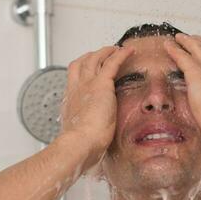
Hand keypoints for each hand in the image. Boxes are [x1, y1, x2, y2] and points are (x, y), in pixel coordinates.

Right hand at [59, 44, 133, 170]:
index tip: (89, 73)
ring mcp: (87, 85)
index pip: (74, 81)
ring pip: (94, 58)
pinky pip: (112, 62)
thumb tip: (91, 149)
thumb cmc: (80, 147)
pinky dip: (120, 54)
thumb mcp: (80, 139)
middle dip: (91, 57)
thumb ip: (86, 138)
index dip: (81, 74)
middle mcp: (76, 89)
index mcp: (71, 102)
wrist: (78, 144)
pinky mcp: (101, 84)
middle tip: (102, 55)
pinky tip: (129, 51)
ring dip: (106, 52)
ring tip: (116, 50)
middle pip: (80, 64)